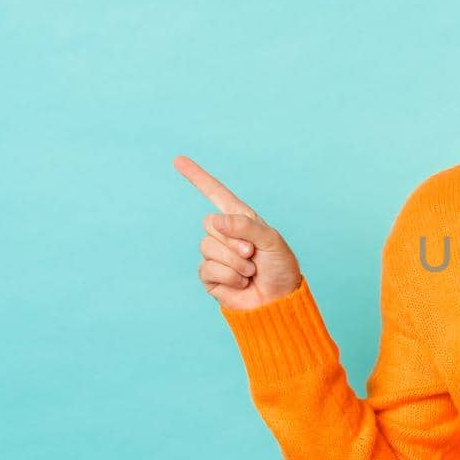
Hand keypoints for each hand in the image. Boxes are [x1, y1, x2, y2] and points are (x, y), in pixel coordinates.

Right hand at [174, 155, 303, 310]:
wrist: (280, 300)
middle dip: (235, 240)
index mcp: (242, 219)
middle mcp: (225, 235)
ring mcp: (216, 255)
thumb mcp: (272, 241)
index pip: (215, 193)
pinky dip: (229, 276)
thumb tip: (215, 219)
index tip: (178, 159)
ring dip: (235, 261)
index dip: (197, 177)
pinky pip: (208, 268)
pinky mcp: (210, 277)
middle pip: (210, 223)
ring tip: (250, 270)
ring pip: (208, 247)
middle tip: (253, 254)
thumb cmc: (281, 268)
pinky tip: (242, 282)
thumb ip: (246, 226)